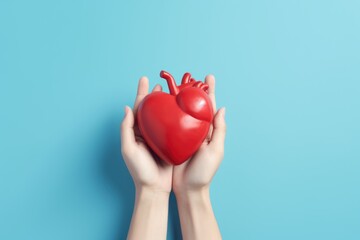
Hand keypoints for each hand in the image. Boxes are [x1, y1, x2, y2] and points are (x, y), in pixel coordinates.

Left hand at [121, 76, 172, 192]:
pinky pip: (173, 127)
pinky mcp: (170, 143)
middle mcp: (147, 132)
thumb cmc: (140, 170)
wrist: (155, 187)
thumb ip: (126, 129)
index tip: (145, 79)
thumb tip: (127, 108)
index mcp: (136, 132)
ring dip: (166, 104)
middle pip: (151, 109)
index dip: (141, 93)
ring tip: (172, 92)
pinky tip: (182, 110)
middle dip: (155, 95)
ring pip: (163, 116)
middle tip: (161, 84)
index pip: (138, 108)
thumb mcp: (129, 150)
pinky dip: (176, 117)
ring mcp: (159, 137)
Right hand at [172, 74, 225, 193]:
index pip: (210, 106)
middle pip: (195, 106)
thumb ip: (219, 130)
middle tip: (189, 76)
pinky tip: (164, 104)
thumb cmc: (204, 172)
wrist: (188, 189)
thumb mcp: (216, 151)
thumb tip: (222, 109)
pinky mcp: (172, 140)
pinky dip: (168, 112)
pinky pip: (170, 123)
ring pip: (181, 112)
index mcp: (209, 131)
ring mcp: (184, 134)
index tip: (208, 76)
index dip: (209, 91)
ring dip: (179, 98)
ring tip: (175, 85)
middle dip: (193, 90)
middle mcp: (196, 130)